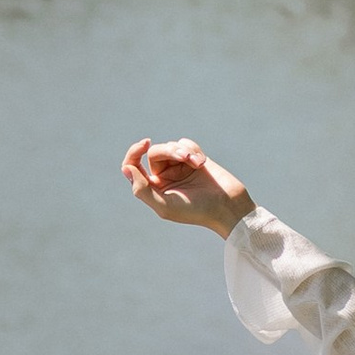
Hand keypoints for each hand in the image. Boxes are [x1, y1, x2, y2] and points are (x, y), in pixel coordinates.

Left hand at [122, 136, 254, 235]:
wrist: (228, 206)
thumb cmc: (196, 211)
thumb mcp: (165, 206)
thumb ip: (142, 189)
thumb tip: (126, 169)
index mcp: (153, 188)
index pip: (133, 166)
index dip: (134, 152)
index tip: (145, 143)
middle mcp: (164, 176)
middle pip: (155, 152)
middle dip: (170, 151)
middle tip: (186, 159)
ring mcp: (180, 167)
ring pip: (171, 145)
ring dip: (184, 151)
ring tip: (198, 163)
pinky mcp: (195, 159)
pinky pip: (186, 143)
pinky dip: (193, 149)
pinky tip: (202, 162)